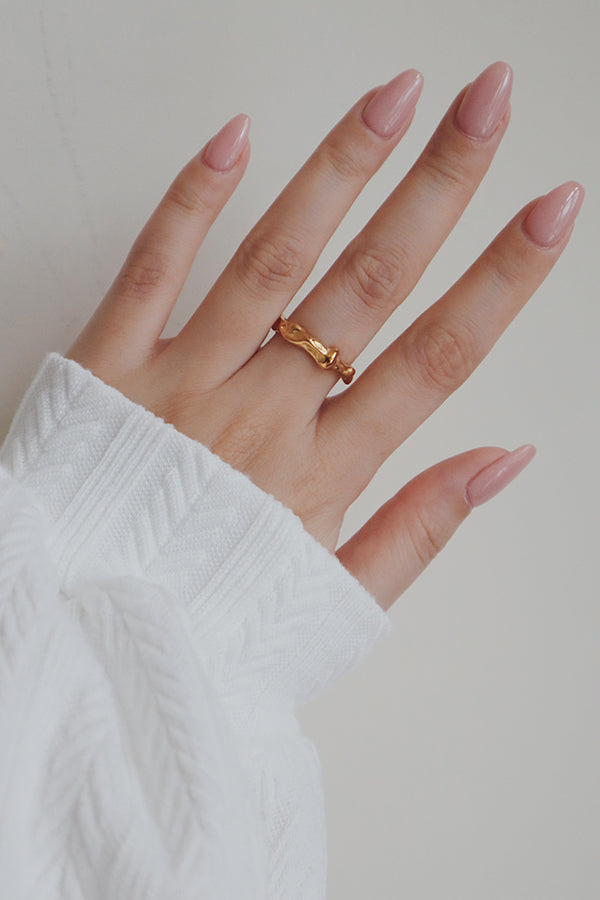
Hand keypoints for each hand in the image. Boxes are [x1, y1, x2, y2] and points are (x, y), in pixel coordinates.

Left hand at [65, 61, 582, 611]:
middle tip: (488, 104)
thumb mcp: (336, 601)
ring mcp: (182, 385)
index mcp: (323, 474)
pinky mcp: (109, 367)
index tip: (551, 210)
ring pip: (273, 259)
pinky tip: (239, 136)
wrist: (91, 647)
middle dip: (439, 187)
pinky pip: (152, 267)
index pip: (436, 359)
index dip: (503, 280)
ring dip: (339, 169)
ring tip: (397, 96)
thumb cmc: (217, 622)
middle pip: (368, 285)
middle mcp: (261, 416)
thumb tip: (506, 458)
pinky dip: (193, 200)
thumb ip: (422, 527)